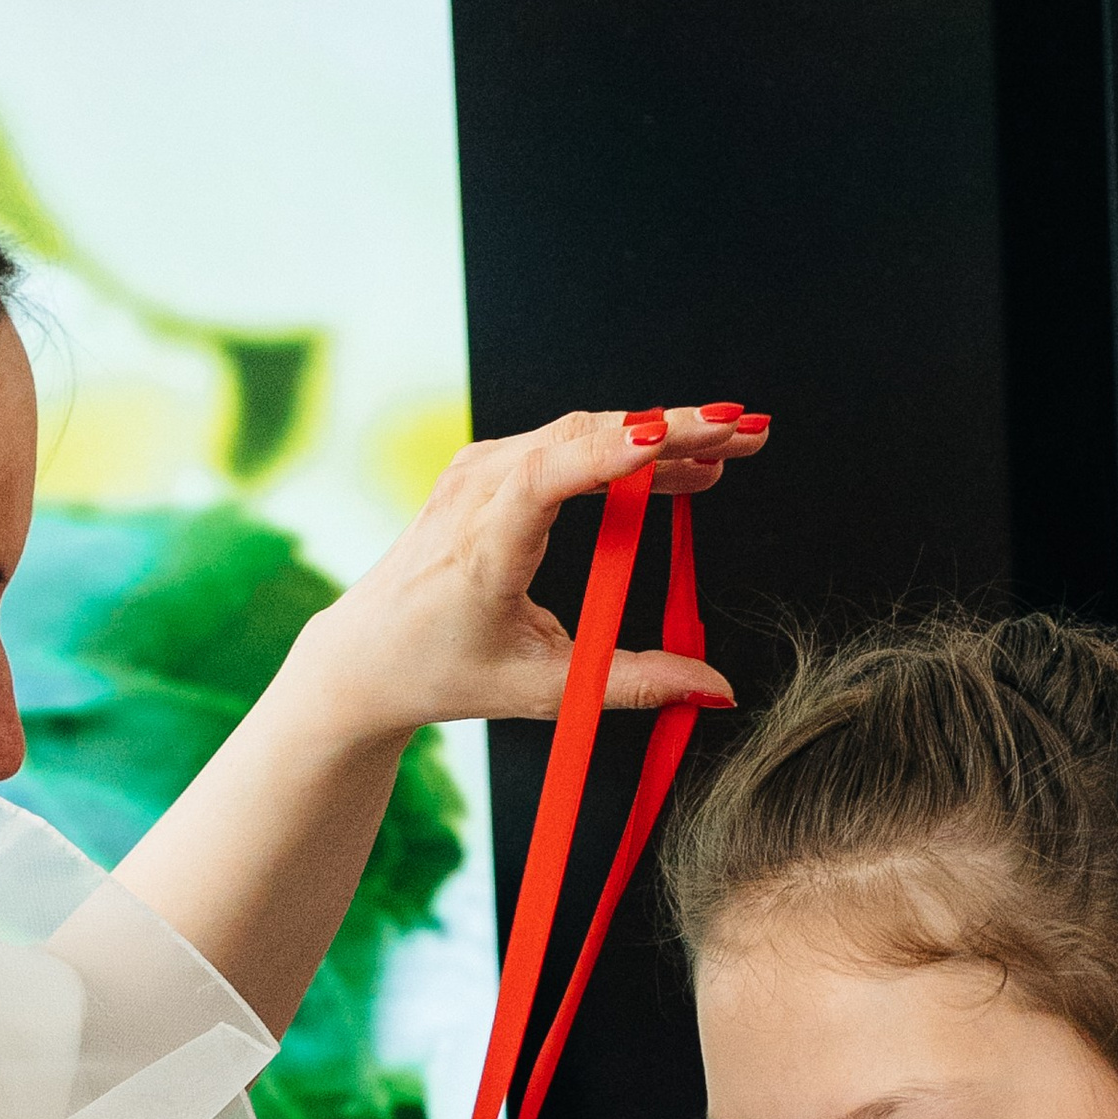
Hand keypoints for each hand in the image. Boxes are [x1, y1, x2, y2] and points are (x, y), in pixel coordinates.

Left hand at [288, 403, 766, 749]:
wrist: (369, 653)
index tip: (672, 434)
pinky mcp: (491, 467)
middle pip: (583, 437)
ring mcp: (480, 470)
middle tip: (748, 431)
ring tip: (730, 450)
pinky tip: (676, 463)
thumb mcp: (545, 690)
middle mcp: (476, 494)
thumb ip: (634, 684)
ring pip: (583, 433)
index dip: (614, 451)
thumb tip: (715, 689)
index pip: (549, 477)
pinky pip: (568, 444)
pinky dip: (625, 449)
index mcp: (482, 549)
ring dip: (659, 437)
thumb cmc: (444, 671)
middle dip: (673, 428)